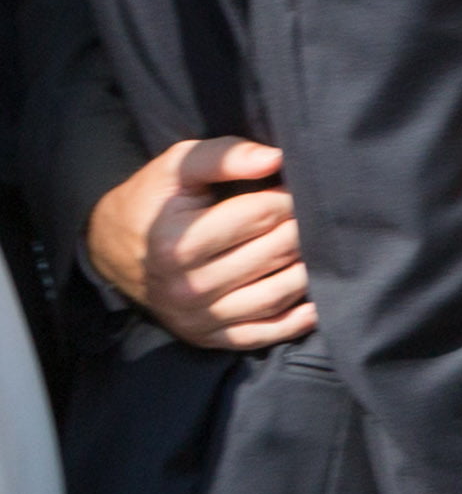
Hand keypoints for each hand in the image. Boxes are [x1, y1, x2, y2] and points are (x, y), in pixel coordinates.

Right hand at [94, 136, 310, 350]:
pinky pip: (261, 336)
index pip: (260, 215)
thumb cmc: (154, 201)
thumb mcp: (176, 167)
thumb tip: (276, 157)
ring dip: (308, 269)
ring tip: (317, 245)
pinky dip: (295, 322)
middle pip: (274, 252)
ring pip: (276, 295)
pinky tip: (316, 302)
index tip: (293, 185)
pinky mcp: (207, 337)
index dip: (286, 195)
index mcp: (175, 243)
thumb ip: (223, 156)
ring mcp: (197, 317)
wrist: (112, 250)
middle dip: (302, 227)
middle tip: (311, 213)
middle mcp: (185, 287)